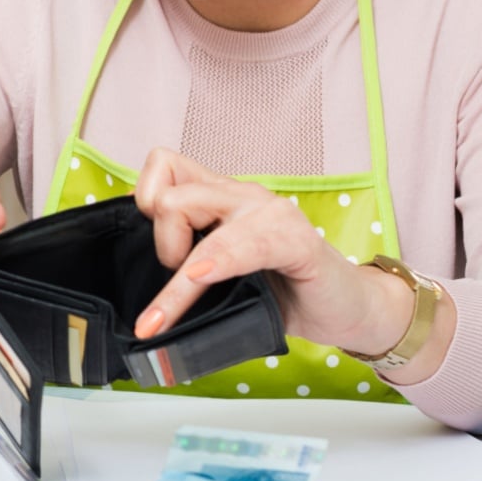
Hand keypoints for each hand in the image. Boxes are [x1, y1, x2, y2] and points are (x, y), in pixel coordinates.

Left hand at [130, 148, 403, 352]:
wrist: (347, 310)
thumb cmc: (281, 291)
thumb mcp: (221, 272)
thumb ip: (187, 258)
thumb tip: (134, 274)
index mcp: (220, 197)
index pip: (161, 168)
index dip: (146, 206)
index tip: (156, 251)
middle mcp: (241, 195)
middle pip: (168, 193)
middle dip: (160, 244)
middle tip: (181, 283)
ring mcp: (269, 213)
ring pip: (192, 209)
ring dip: (175, 269)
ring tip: (168, 312)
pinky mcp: (298, 241)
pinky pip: (247, 242)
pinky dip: (219, 259)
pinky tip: (204, 276)